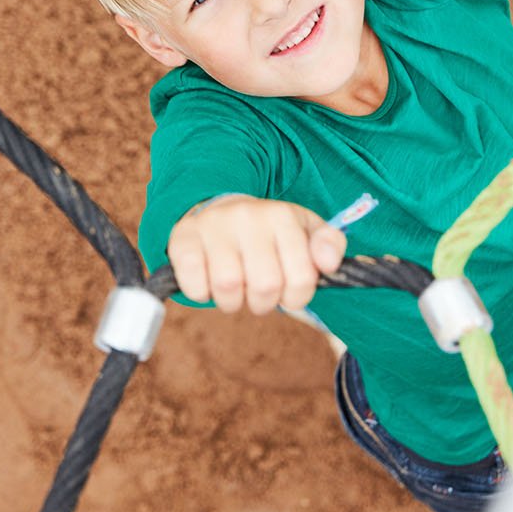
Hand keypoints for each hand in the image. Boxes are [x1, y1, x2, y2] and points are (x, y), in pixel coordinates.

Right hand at [167, 195, 346, 314]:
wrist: (219, 209)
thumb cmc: (269, 233)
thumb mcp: (305, 232)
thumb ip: (329, 245)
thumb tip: (329, 263)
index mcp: (282, 215)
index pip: (302, 280)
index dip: (297, 297)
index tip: (288, 288)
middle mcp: (247, 215)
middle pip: (265, 287)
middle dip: (264, 302)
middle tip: (258, 292)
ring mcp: (213, 226)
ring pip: (228, 288)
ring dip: (233, 302)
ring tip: (235, 289)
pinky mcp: (182, 239)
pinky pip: (194, 285)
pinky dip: (202, 294)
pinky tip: (208, 283)